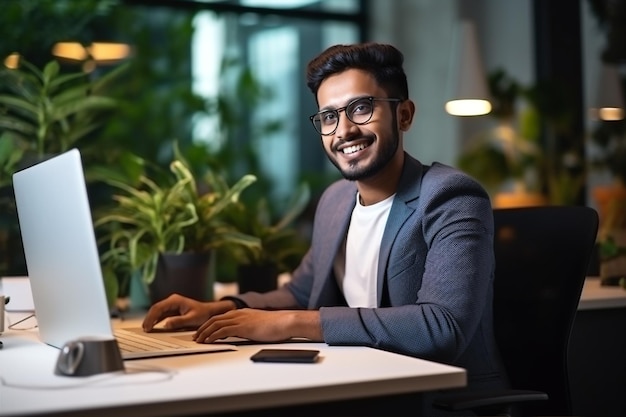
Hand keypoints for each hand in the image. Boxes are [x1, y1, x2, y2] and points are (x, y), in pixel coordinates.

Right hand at [142, 294, 234, 331]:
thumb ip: (179, 322)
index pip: (158, 308)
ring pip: (157, 311)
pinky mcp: (172, 310)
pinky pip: (161, 314)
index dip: (151, 317)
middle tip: (145, 329)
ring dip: (151, 319)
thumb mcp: (192, 319)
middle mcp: (172, 301)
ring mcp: (171, 305)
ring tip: (146, 329)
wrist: (209, 312)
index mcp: (175, 300)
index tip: (148, 327)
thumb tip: (166, 325)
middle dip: (149, 318)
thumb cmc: (202, 314)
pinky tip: (152, 327)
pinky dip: (156, 320)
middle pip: (155, 308)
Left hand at [193, 309, 322, 342]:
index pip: (220, 317)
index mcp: (242, 313)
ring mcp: (240, 319)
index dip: (209, 324)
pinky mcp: (243, 327)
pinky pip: (223, 331)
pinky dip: (213, 336)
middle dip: (203, 328)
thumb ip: (249, 327)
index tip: (203, 332)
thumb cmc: (277, 325)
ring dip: (205, 333)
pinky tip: (209, 341)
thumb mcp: (259, 324)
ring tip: (199, 340)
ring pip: (216, 324)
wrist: (286, 322)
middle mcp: (239, 314)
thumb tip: (245, 334)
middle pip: (215, 319)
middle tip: (196, 337)